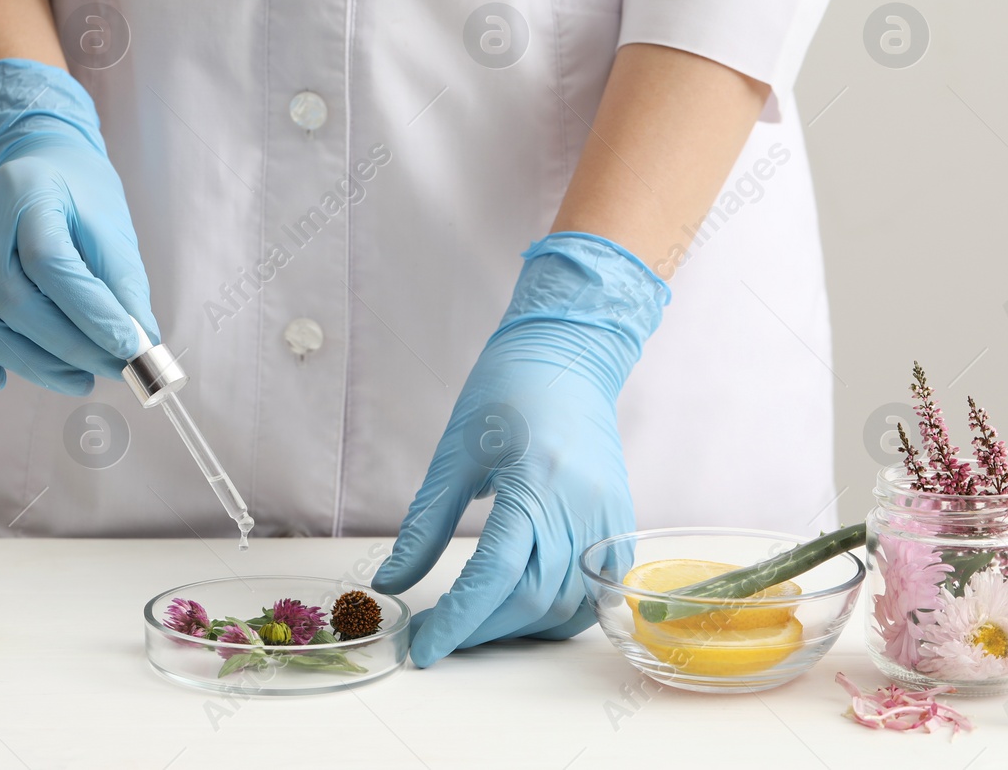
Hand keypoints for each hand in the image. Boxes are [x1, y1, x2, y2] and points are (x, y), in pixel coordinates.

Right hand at [0, 59, 157, 393]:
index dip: (91, 312)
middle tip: (112, 368)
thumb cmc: (80, 200)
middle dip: (68, 348)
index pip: (49, 261)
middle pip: (10, 300)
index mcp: (28, 191)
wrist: (38, 167)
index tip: (131, 347)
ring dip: (30, 364)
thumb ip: (125, 286)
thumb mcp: (111, 228)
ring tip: (79, 378)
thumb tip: (142, 350)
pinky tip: (0, 378)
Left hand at [372, 233, 668, 666]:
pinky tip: (521, 609)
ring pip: (566, 605)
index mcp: (535, 483)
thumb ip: (423, 525)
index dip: (457, 622)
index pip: (495, 576)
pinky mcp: (619, 522)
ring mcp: (607, 519)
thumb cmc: (505, 392)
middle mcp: (580, 507)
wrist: (567, 357)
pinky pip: (595, 591)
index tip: (422, 650)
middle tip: (436, 634)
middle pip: (532, 600)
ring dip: (516, 627)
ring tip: (472, 623)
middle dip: (479, 630)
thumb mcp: (454, 454)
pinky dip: (558, 612)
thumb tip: (389, 581)